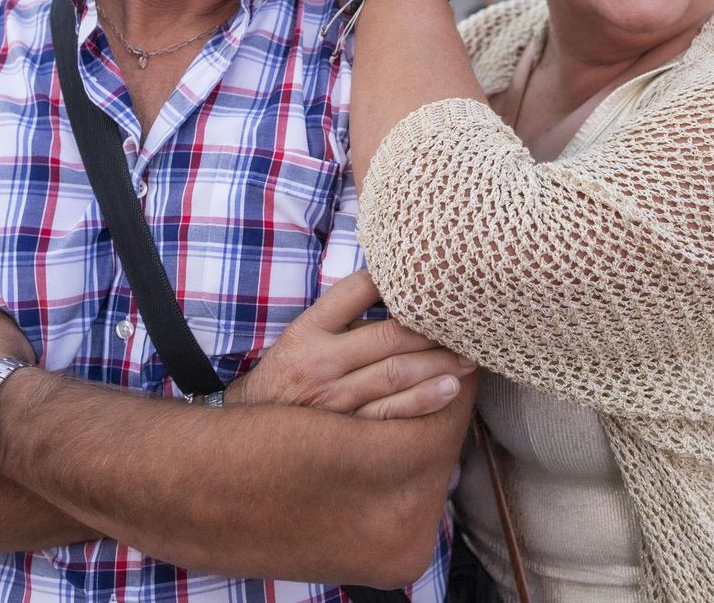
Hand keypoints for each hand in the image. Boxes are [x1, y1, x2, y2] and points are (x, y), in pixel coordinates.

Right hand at [224, 270, 474, 419]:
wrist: (246, 433)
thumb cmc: (287, 376)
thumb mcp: (301, 335)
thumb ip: (342, 314)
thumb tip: (393, 284)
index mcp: (308, 331)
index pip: (355, 291)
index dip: (394, 282)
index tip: (430, 280)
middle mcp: (320, 362)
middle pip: (388, 337)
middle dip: (432, 331)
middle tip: (466, 325)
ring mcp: (333, 400)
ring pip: (394, 375)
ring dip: (438, 364)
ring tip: (467, 357)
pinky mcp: (344, 432)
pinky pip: (391, 414)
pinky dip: (423, 401)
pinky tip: (449, 390)